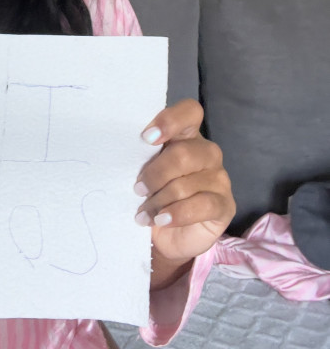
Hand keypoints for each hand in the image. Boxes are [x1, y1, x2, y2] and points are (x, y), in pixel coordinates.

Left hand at [134, 99, 234, 281]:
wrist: (168, 237)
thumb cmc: (153, 196)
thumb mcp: (145, 173)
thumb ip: (142, 157)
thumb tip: (123, 151)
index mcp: (187, 136)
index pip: (190, 111)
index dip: (169, 121)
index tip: (145, 138)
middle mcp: (207, 152)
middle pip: (183, 153)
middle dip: (155, 174)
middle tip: (138, 189)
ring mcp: (219, 178)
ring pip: (187, 183)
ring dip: (159, 200)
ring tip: (144, 214)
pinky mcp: (224, 205)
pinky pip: (202, 205)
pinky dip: (177, 214)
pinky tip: (162, 220)